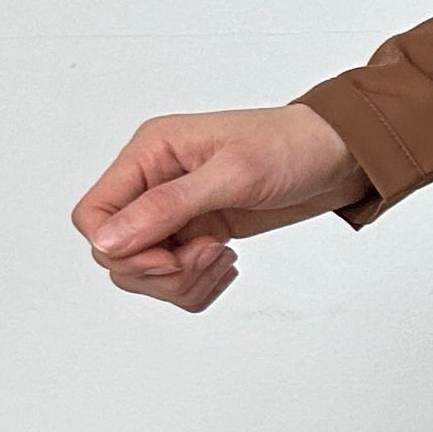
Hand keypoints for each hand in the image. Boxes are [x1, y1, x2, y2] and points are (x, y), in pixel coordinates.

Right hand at [71, 104, 371, 314]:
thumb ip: (168, 207)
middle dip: (162, 270)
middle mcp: (154, 182)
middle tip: (212, 252)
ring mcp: (175, 211)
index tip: (171, 256)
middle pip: (116, 254)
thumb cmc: (292, 147)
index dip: (123, 250)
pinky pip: (175, 279)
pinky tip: (228, 262)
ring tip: (224, 256)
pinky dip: (199, 284)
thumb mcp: (233, 174)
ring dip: (184, 280)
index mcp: (150, 154)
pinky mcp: (196, 232)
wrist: (339, 156)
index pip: (93, 215)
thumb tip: (108, 240)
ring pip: (144, 273)